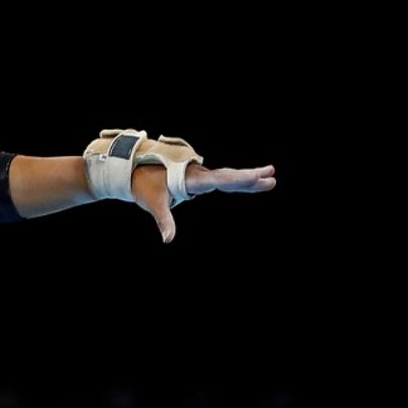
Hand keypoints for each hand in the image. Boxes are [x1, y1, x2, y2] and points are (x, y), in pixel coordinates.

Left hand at [133, 162, 276, 243]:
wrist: (135, 168)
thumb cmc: (145, 185)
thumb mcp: (154, 204)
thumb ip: (164, 221)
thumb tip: (168, 240)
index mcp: (191, 178)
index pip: (218, 180)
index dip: (236, 179)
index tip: (253, 178)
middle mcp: (200, 174)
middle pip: (229, 176)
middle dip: (250, 177)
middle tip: (272, 176)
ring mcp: (202, 175)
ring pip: (229, 176)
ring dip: (249, 176)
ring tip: (270, 176)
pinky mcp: (201, 178)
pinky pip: (223, 179)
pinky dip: (238, 181)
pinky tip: (251, 181)